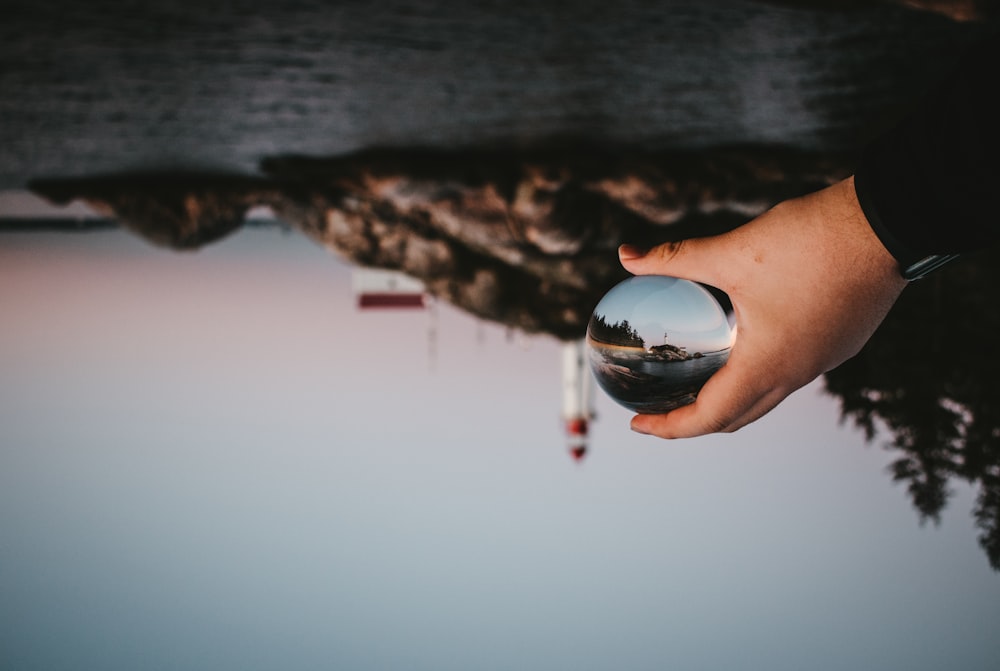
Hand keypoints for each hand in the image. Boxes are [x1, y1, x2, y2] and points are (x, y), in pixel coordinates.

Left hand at [618, 176, 906, 437]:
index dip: (670, 427)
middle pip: (739, 416)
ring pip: (769, 396)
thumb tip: (626, 256)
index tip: (638, 424)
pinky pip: (793, 371)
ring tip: (697, 380)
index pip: (710, 417)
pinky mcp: (842, 341)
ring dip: (730, 397)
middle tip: (660, 409)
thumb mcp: (732, 251)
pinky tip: (744, 343)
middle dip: (695, 420)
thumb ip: (675, 257)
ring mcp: (825, 360)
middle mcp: (798, 373)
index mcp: (769, 364)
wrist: (888, 222)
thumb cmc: (810, 241)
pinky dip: (760, 373)